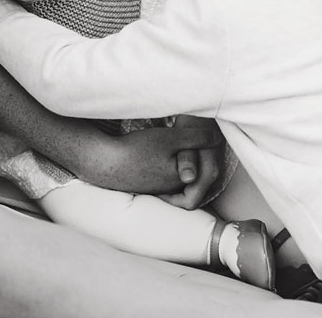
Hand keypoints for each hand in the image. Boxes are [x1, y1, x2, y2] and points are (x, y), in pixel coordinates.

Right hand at [74, 119, 222, 195]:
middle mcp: (172, 188)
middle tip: (196, 137)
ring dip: (182, 158)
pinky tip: (160, 147)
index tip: (205, 135)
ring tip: (178, 139)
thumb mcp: (170, 139)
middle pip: (195, 173)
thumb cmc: (136, 150)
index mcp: (182, 180)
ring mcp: (157, 186)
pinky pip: (164, 172)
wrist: (103, 162)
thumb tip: (217, 138)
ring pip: (179, 172)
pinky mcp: (145, 182)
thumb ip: (196, 138)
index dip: (209, 152)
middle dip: (198, 156)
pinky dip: (167, 161)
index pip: (207, 170)